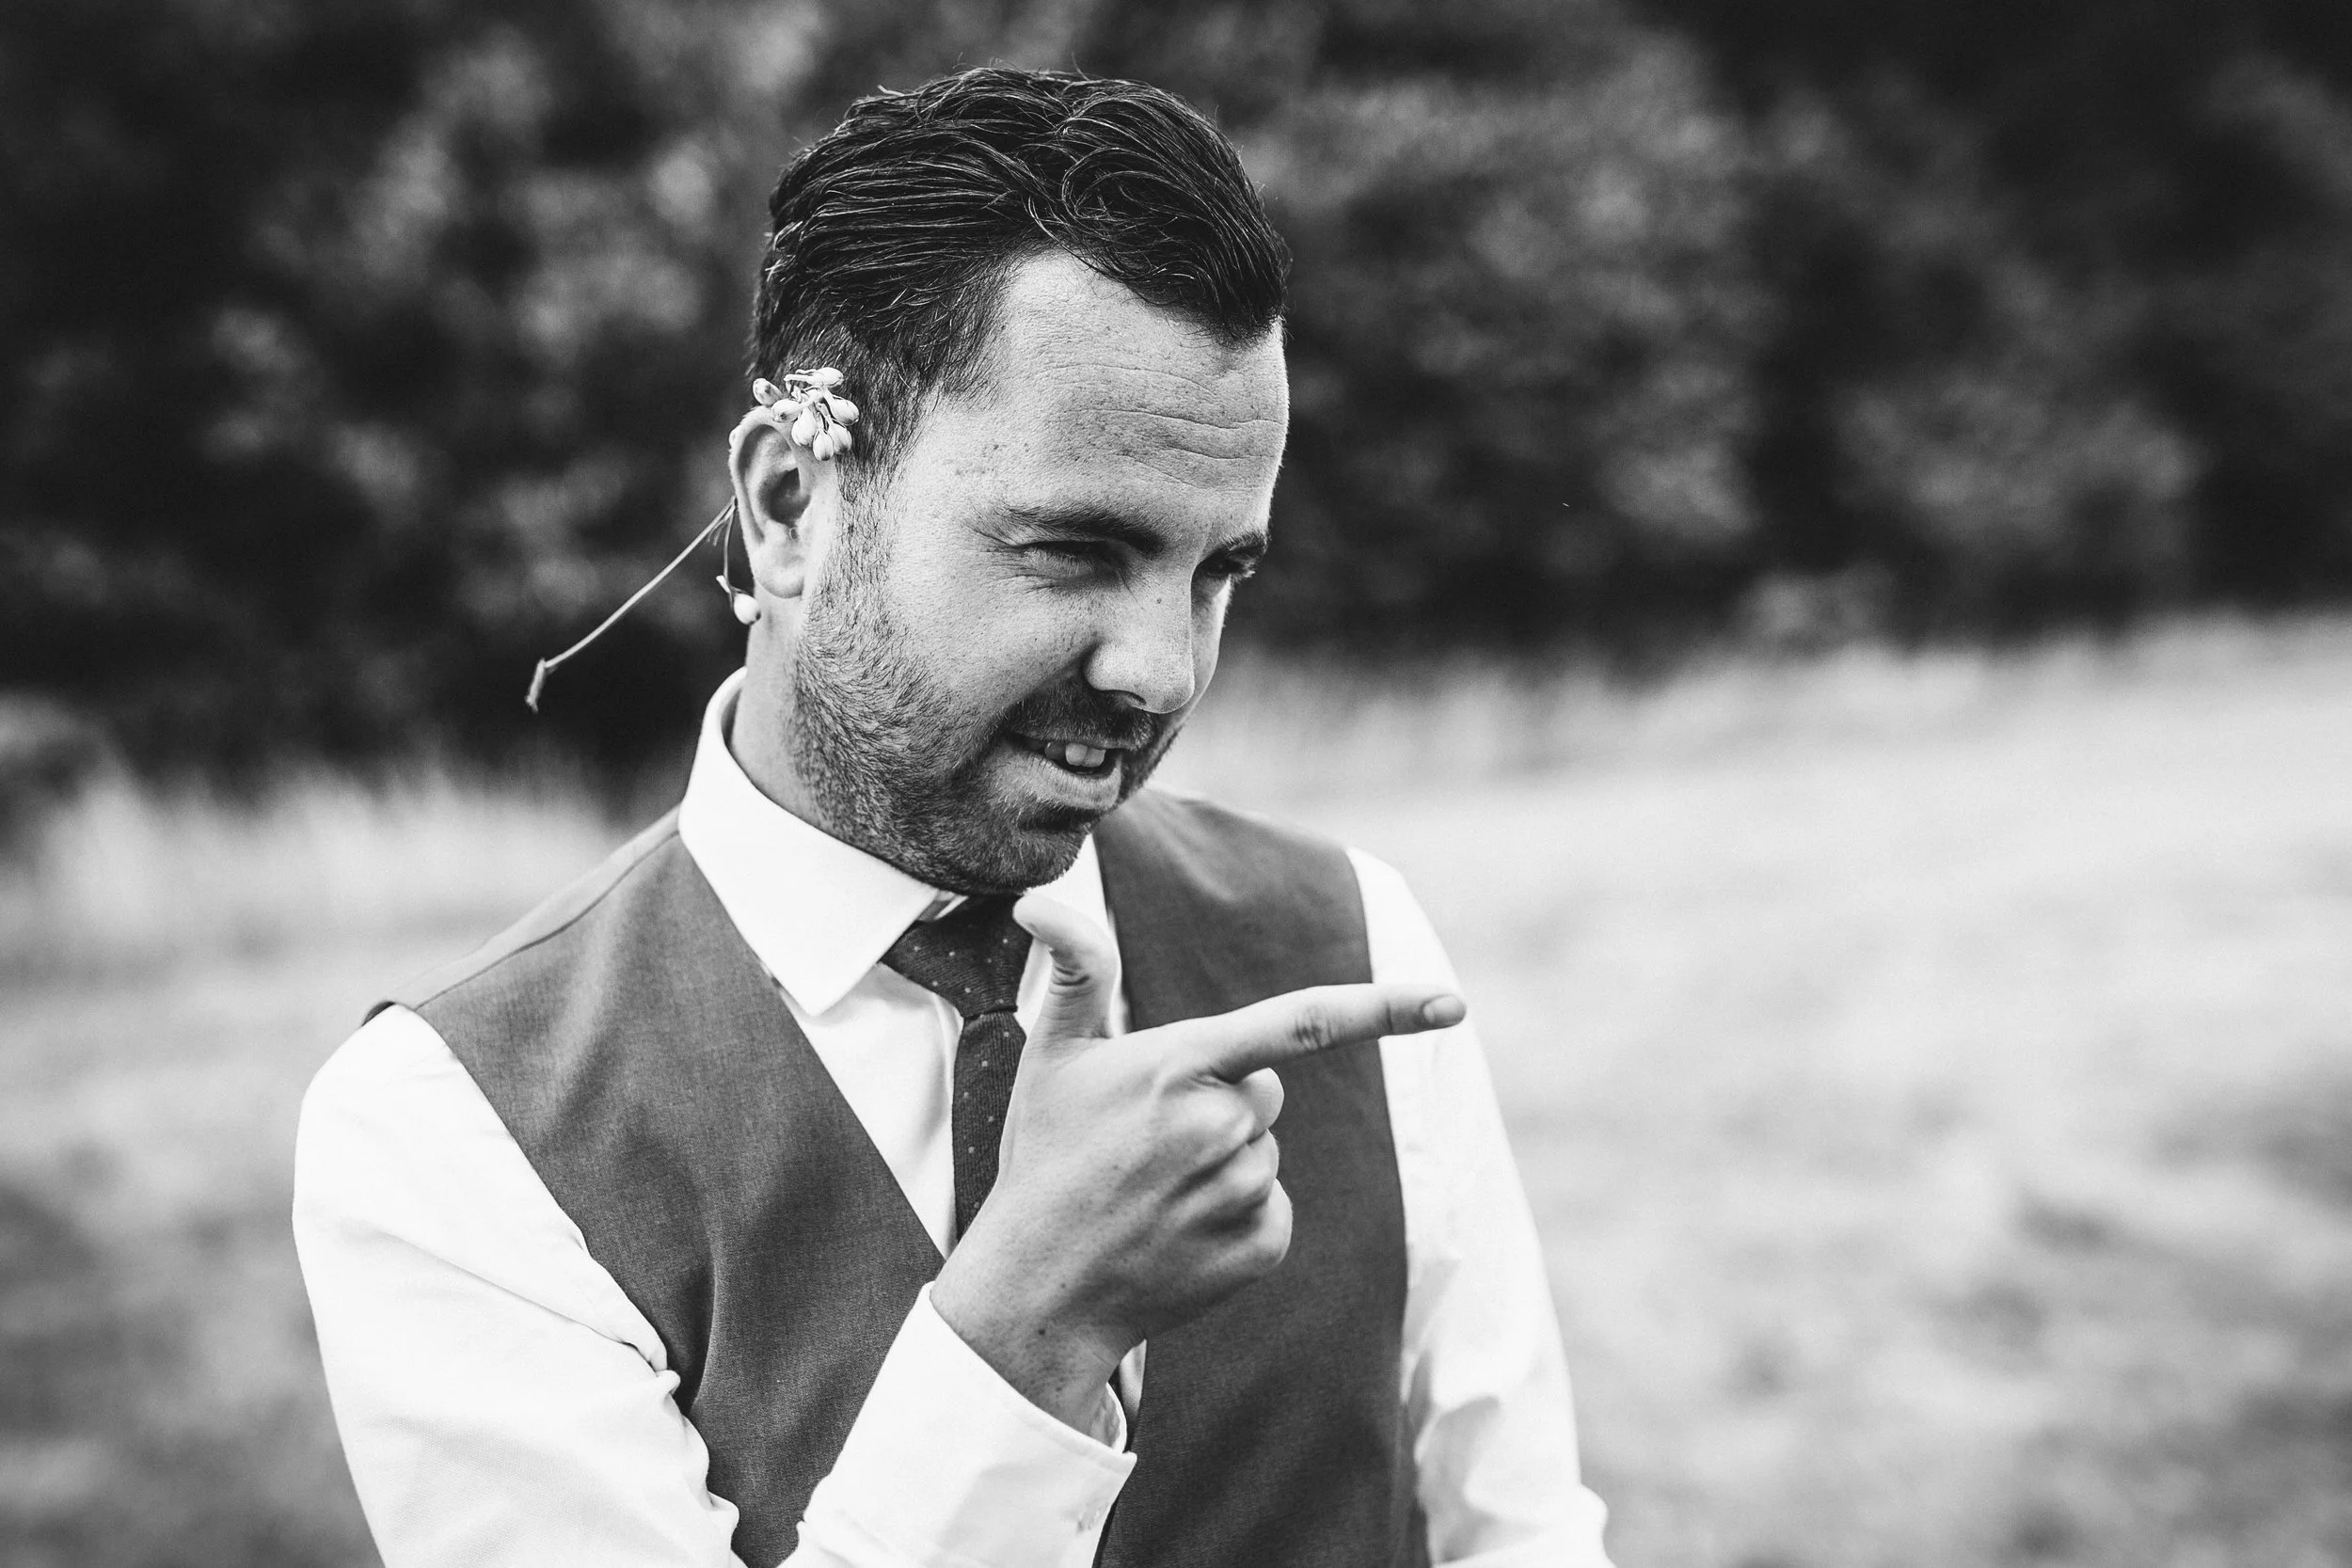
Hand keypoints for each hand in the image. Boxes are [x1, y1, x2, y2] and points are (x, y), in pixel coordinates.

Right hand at [928, 893, 1464, 1432]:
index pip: (1301, 1021)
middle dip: (1224, 1104)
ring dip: (1224, 1164)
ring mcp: (1243, 1191)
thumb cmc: (1045, 1160)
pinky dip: (1235, 1218)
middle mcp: (1221, 1125)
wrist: (1038, 1289)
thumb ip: (1075, 970)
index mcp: (1180, 1064)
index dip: (1383, 1007)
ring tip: (1155, 1192)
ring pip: (1265, 1153)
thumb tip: (1036, 903)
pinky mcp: (1260, 1247)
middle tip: (1150, 1141)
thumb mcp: (1052, 1057)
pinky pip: (1273, 1209)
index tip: (1452, 1003)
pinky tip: (1179, 1232)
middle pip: (1266, 1092)